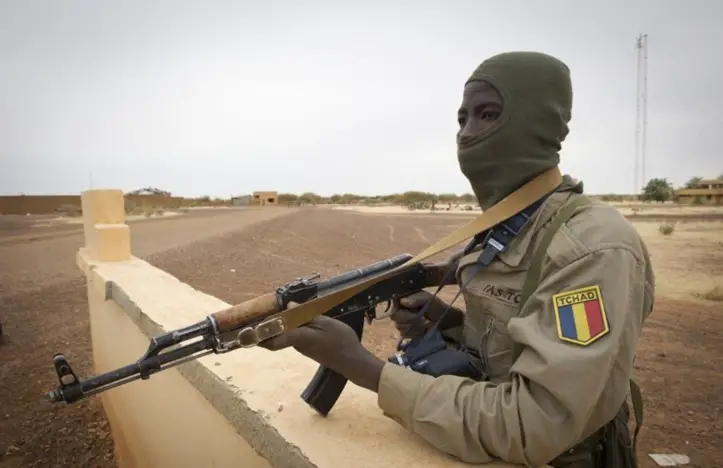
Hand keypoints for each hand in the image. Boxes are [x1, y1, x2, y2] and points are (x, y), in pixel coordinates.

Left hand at [259, 304, 384, 391]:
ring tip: (273, 310)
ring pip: (283, 335)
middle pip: (275, 335)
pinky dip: (288, 327)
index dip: (258, 334)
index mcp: (300, 338)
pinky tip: (293, 317)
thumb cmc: (342, 341)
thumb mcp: (327, 323)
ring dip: (277, 325)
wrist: (352, 362)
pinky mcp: (306, 347)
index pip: (273, 338)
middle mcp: (296, 344)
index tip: (246, 329)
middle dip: (264, 326)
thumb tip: (290, 305)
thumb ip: (307, 315)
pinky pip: (292, 336)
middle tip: (256, 313)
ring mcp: (300, 347)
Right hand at [390, 291, 463, 337]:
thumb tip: (403, 302)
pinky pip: (404, 334)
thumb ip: (416, 299)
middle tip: (424, 319)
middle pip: (395, 317)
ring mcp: (402, 321)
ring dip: (415, 327)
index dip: (402, 310)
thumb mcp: (428, 299)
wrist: (445, 320)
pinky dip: (415, 333)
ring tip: (427, 324)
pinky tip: (423, 330)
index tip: (415, 312)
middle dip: (411, 319)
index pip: (393, 304)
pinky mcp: (406, 331)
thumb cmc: (436, 306)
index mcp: (403, 299)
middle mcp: (400, 309)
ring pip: (399, 326)